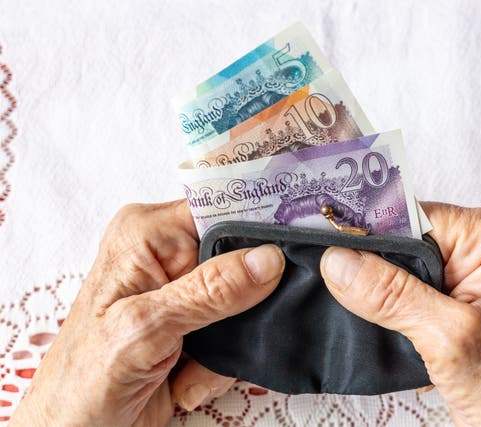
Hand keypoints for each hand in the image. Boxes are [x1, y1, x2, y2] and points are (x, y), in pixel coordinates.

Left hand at [10, 201, 284, 426]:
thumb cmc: (85, 378)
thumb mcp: (147, 328)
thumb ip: (209, 291)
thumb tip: (268, 259)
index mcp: (147, 234)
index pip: (220, 207)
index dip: (256, 228)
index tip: (286, 253)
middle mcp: (167, 254)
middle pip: (241, 257)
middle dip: (240, 307)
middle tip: (218, 338)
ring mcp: (184, 291)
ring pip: (248, 301)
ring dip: (227, 344)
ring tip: (188, 367)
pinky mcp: (195, 323)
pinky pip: (238, 331)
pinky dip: (220, 363)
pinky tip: (185, 378)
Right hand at [320, 203, 480, 425]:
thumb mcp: (449, 340)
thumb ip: (392, 296)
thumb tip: (339, 260)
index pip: (410, 214)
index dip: (367, 234)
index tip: (327, 251)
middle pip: (403, 234)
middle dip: (372, 264)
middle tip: (346, 291)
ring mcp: (474, 266)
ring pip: (402, 259)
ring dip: (379, 286)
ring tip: (369, 313)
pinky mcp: (461, 289)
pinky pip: (410, 279)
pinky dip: (389, 299)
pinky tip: (382, 317)